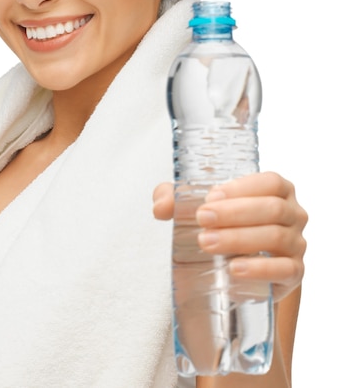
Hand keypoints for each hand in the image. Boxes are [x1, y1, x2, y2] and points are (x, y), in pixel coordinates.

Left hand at [152, 172, 307, 302]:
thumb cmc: (222, 225)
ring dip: (239, 239)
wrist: (237, 268)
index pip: (270, 182)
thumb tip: (160, 207)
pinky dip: (259, 269)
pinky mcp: (294, 274)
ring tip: (206, 243)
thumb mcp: (198, 207)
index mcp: (277, 190)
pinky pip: (285, 270)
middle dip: (234, 213)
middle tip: (202, 219)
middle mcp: (293, 214)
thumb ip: (175, 199)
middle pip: (272, 209)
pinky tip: (234, 269)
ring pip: (276, 237)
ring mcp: (297, 245)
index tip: (210, 196)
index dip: (241, 187)